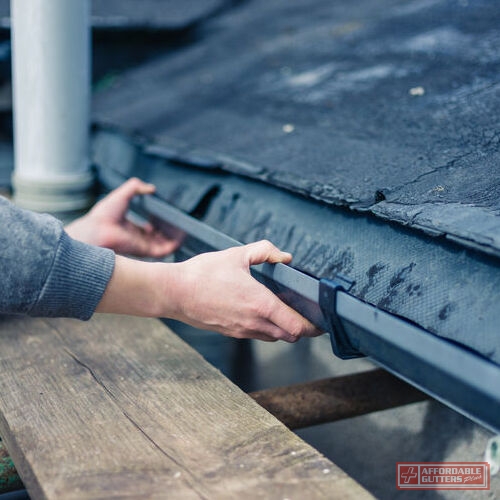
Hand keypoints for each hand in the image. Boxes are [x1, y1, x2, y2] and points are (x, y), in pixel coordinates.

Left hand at [66, 178, 180, 256]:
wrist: (97, 229)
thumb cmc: (104, 214)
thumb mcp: (122, 194)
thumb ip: (136, 187)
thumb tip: (151, 187)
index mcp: (130, 228)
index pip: (148, 229)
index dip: (158, 224)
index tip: (167, 217)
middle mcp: (137, 238)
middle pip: (157, 238)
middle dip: (168, 232)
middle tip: (179, 224)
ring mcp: (142, 245)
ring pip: (163, 245)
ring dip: (174, 239)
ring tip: (185, 229)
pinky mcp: (146, 251)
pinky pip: (164, 251)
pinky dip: (174, 245)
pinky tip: (181, 236)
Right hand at [160, 240, 321, 341]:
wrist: (174, 293)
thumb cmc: (203, 274)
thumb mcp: (236, 254)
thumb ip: (265, 251)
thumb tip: (285, 257)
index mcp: (259, 303)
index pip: (297, 327)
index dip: (313, 326)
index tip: (320, 319)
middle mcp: (253, 322)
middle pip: (290, 336)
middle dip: (302, 327)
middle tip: (306, 313)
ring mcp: (242, 331)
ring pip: (274, 337)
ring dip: (284, 329)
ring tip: (285, 312)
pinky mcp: (231, 333)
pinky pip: (257, 335)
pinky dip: (267, 328)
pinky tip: (261, 312)